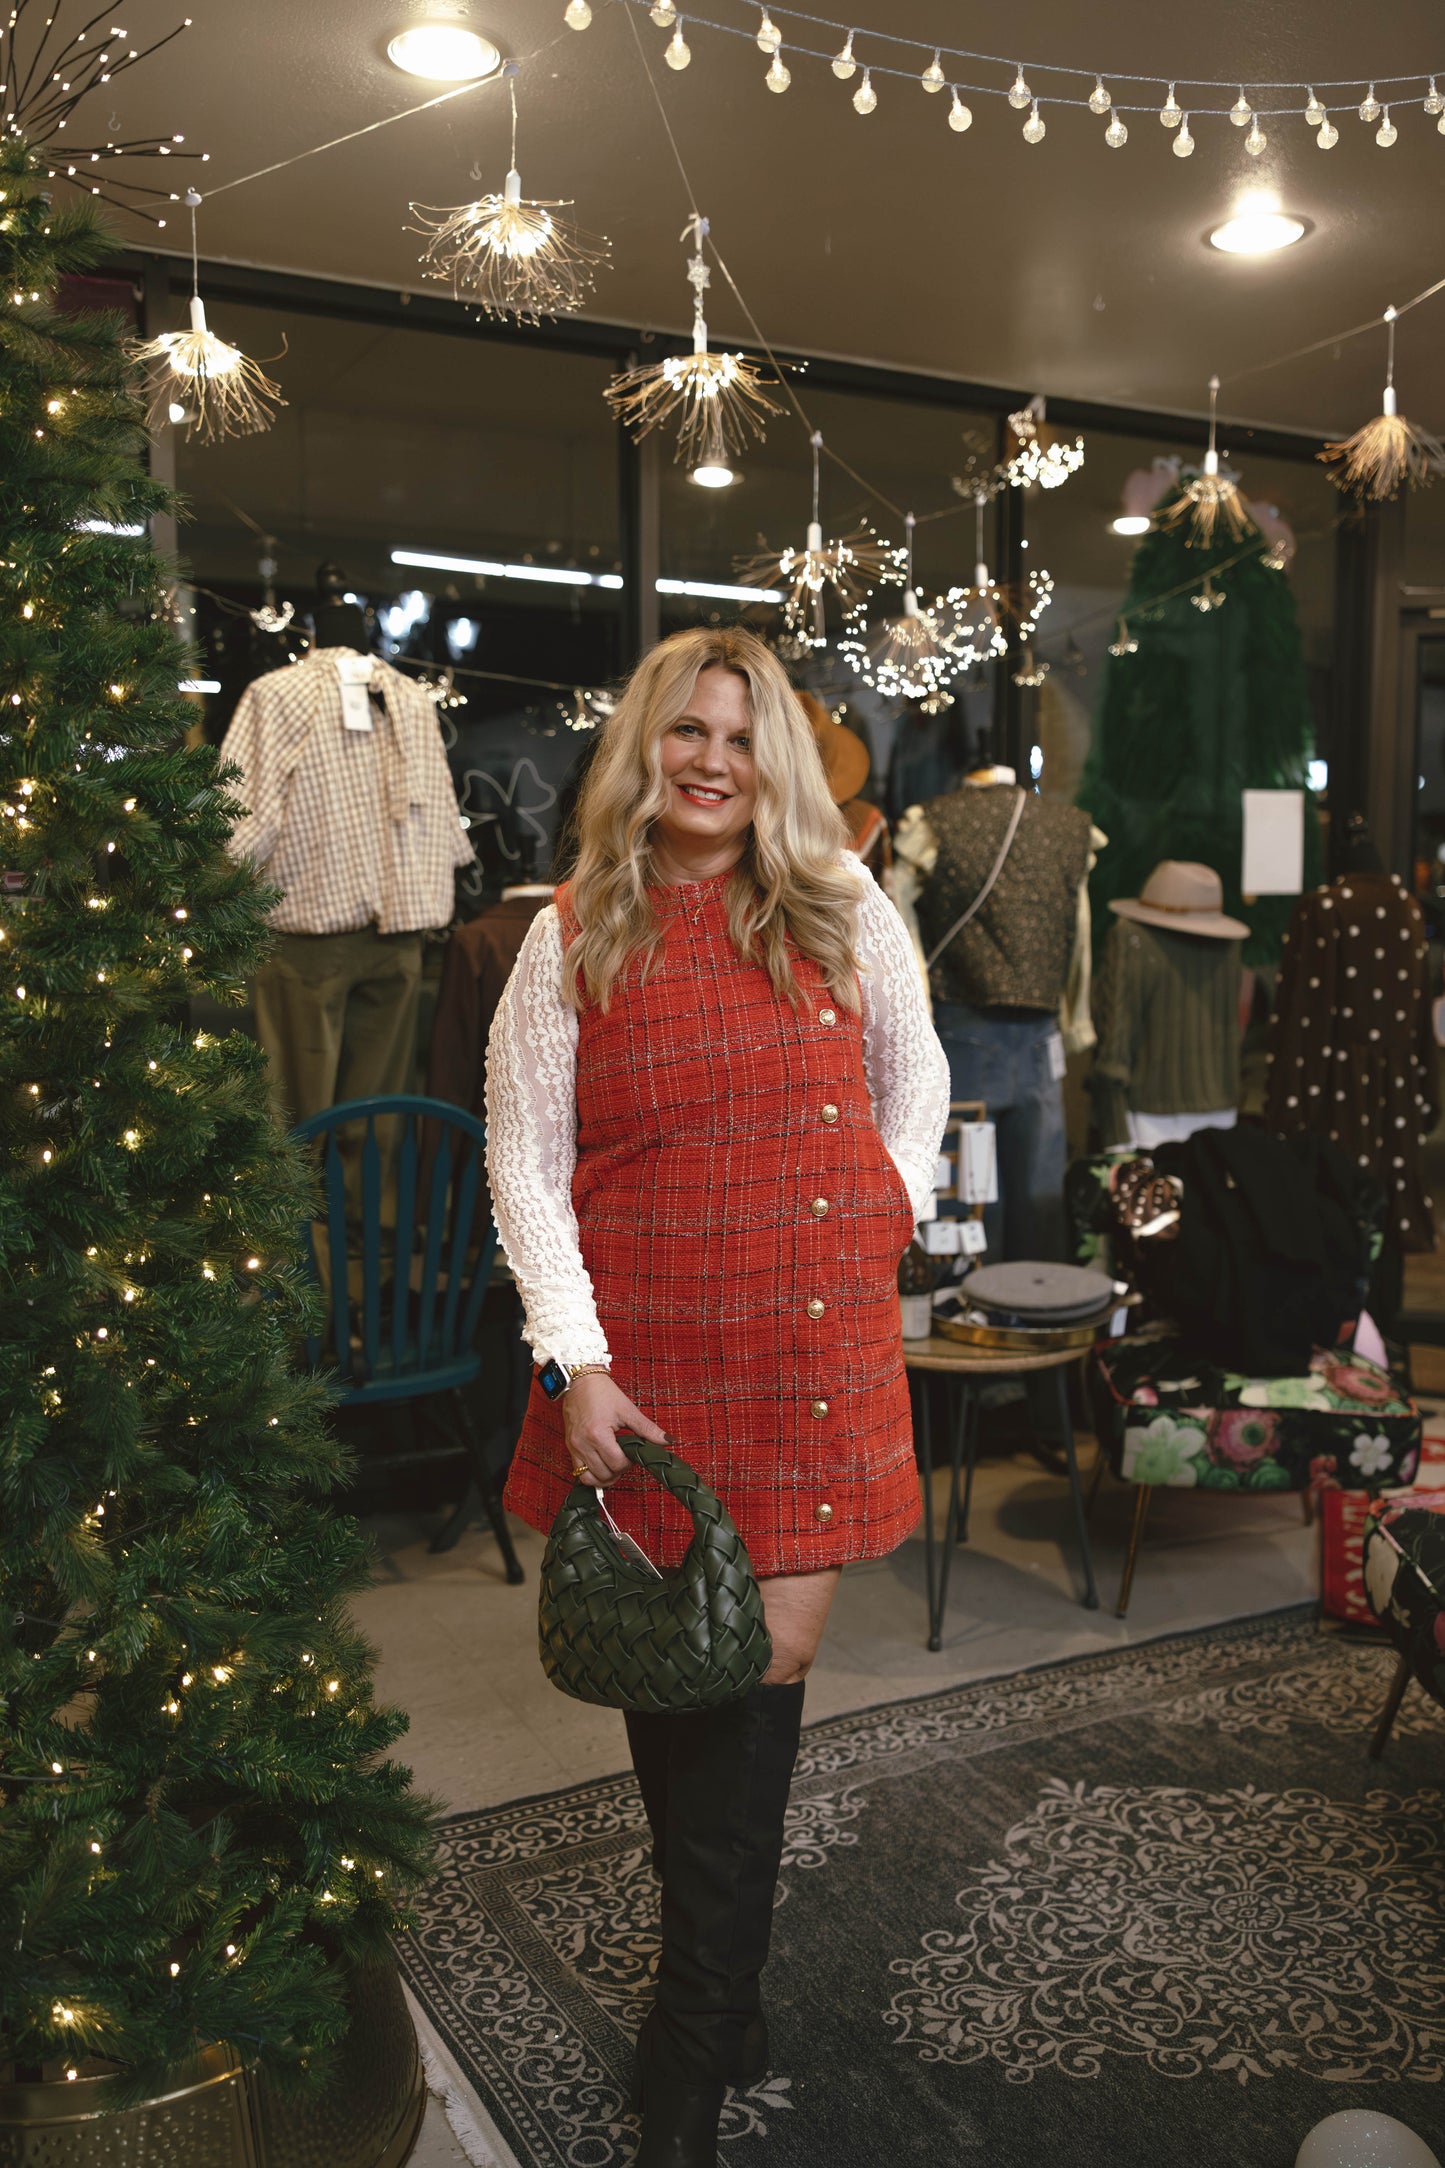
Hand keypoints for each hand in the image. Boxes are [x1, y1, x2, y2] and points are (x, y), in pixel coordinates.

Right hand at [563, 1372, 666, 1487]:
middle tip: (624, 1458)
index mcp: (598, 1434)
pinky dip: (590, 1474)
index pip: (617, 1464)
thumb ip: (648, 1429)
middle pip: (604, 1474)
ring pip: (589, 1478)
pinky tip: (600, 1465)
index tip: (631, 1453)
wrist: (580, 1380)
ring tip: (613, 1465)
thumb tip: (667, 1440)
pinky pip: (578, 1471)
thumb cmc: (602, 1392)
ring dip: (604, 1477)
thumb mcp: (627, 1410)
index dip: (628, 1463)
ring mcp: (574, 1446)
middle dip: (618, 1471)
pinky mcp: (569, 1446)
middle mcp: (583, 1443)